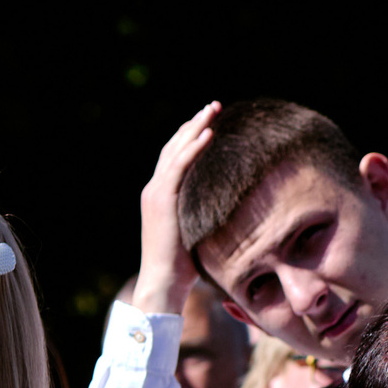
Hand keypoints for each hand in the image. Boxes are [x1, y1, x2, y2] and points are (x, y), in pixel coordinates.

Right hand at [135, 103, 220, 316]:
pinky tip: (208, 133)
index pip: (176, 158)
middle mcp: (155, 189)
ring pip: (176, 150)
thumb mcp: (197, 233)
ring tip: (212, 109)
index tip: (210, 122)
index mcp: (161, 196)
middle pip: (175, 147)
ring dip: (195, 127)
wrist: (163, 281)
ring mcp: (156, 192)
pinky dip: (193, 148)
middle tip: (213, 106)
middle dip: (194, 124)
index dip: (192, 138)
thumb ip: (205, 217)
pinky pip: (179, 167)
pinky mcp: (162, 199)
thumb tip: (232, 214)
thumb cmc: (183, 267)